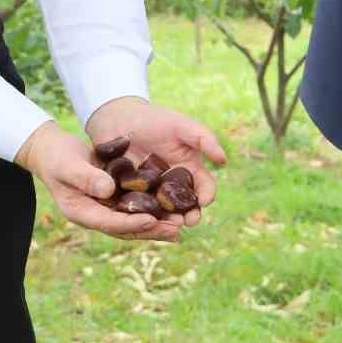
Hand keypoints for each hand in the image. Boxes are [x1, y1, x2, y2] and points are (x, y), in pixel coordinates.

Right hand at [14, 120, 179, 241]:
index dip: (131, 223)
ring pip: (133, 220)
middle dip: (150, 230)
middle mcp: (96, 214)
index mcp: (82, 212)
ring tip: (180, 226)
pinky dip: (153, 208)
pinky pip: (136, 206)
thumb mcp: (68, 165)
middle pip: (126, 228)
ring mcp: (106, 207)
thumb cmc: (57, 157)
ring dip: (156, 224)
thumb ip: (86, 178)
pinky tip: (173, 208)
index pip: (109, 222)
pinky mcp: (115, 197)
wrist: (54, 151)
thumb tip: (109, 190)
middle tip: (175, 232)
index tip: (151, 221)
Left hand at [85, 96, 227, 228]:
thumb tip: (223, 160)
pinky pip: (139, 209)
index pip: (204, 186)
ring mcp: (152, 192)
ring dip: (168, 220)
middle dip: (190, 215)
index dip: (207, 195)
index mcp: (189, 168)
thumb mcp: (181, 125)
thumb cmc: (154, 119)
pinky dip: (143, 216)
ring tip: (168, 224)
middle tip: (188, 221)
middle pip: (186, 205)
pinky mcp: (131, 195)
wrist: (117, 118)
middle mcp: (173, 184)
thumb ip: (204, 139)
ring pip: (164, 211)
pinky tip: (143, 220)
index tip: (205, 201)